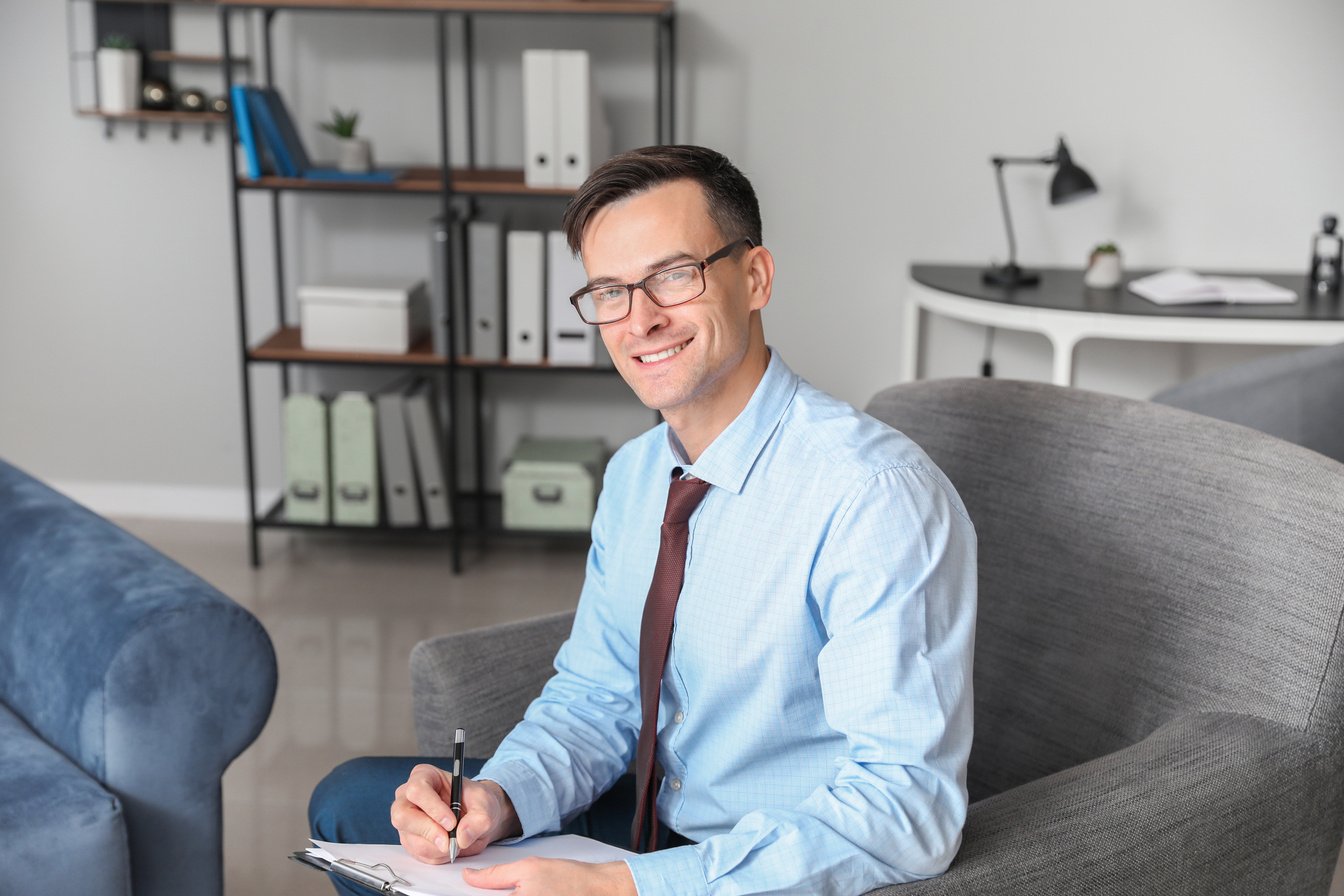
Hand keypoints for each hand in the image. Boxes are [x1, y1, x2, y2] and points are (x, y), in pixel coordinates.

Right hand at [390, 764, 520, 862]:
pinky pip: (418, 853)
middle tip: (449, 842)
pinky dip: (437, 856)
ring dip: (436, 847)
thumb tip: (462, 836)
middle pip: (402, 815)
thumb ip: (478, 819)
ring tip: (456, 843)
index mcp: (424, 776)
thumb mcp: (485, 804)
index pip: (417, 790)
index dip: (432, 808)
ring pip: (411, 839)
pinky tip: (450, 847)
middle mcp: (408, 797)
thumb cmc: (476, 802)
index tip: (451, 823)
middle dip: (428, 831)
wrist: (477, 818)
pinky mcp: (410, 840)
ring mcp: (407, 820)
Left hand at [463, 857, 635, 895]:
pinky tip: (524, 892)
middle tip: (510, 884)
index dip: (470, 893)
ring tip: (520, 887)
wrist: (598, 889)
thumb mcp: (528, 868)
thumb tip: (469, 876)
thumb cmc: (568, 878)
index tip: (457, 889)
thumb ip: (495, 875)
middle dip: (488, 895)